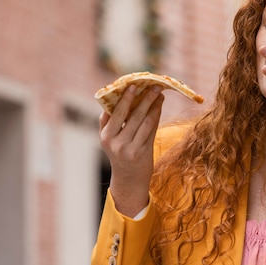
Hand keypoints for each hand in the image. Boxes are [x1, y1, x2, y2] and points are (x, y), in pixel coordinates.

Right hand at [99, 85, 163, 216]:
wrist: (128, 179)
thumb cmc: (120, 153)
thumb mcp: (110, 139)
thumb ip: (111, 121)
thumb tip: (120, 97)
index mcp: (106, 136)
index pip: (116, 112)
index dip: (125, 98)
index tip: (133, 85)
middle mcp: (116, 142)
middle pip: (132, 115)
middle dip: (144, 98)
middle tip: (153, 86)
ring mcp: (130, 148)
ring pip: (144, 121)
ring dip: (153, 106)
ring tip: (159, 93)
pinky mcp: (143, 152)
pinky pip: (151, 130)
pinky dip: (156, 116)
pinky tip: (159, 107)